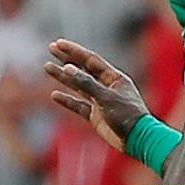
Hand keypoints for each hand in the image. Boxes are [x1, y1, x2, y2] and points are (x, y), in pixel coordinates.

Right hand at [45, 38, 148, 152]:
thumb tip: (68, 68)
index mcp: (114, 78)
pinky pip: (79, 105)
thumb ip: (87, 83)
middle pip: (83, 69)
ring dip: (63, 77)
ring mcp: (101, 101)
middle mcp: (107, 87)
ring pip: (78, 86)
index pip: (91, 60)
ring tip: (47, 67)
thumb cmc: (127, 116)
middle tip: (51, 48)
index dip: (74, 51)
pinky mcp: (96, 116)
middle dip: (67, 59)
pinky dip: (67, 100)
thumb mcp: (106, 98)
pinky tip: (55, 95)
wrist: (137, 140)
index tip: (58, 44)